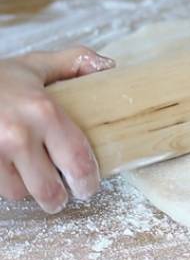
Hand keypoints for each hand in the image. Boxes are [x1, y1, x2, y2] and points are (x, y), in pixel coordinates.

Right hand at [0, 47, 113, 212]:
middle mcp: (17, 135)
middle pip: (48, 188)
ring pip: (19, 191)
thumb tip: (109, 66)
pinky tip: (11, 170)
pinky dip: (6, 183)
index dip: (87, 181)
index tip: (88, 186)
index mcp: (43, 112)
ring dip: (28, 189)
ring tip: (33, 178)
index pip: (77, 161)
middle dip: (58, 198)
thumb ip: (74, 62)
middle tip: (62, 197)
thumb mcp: (36, 65)